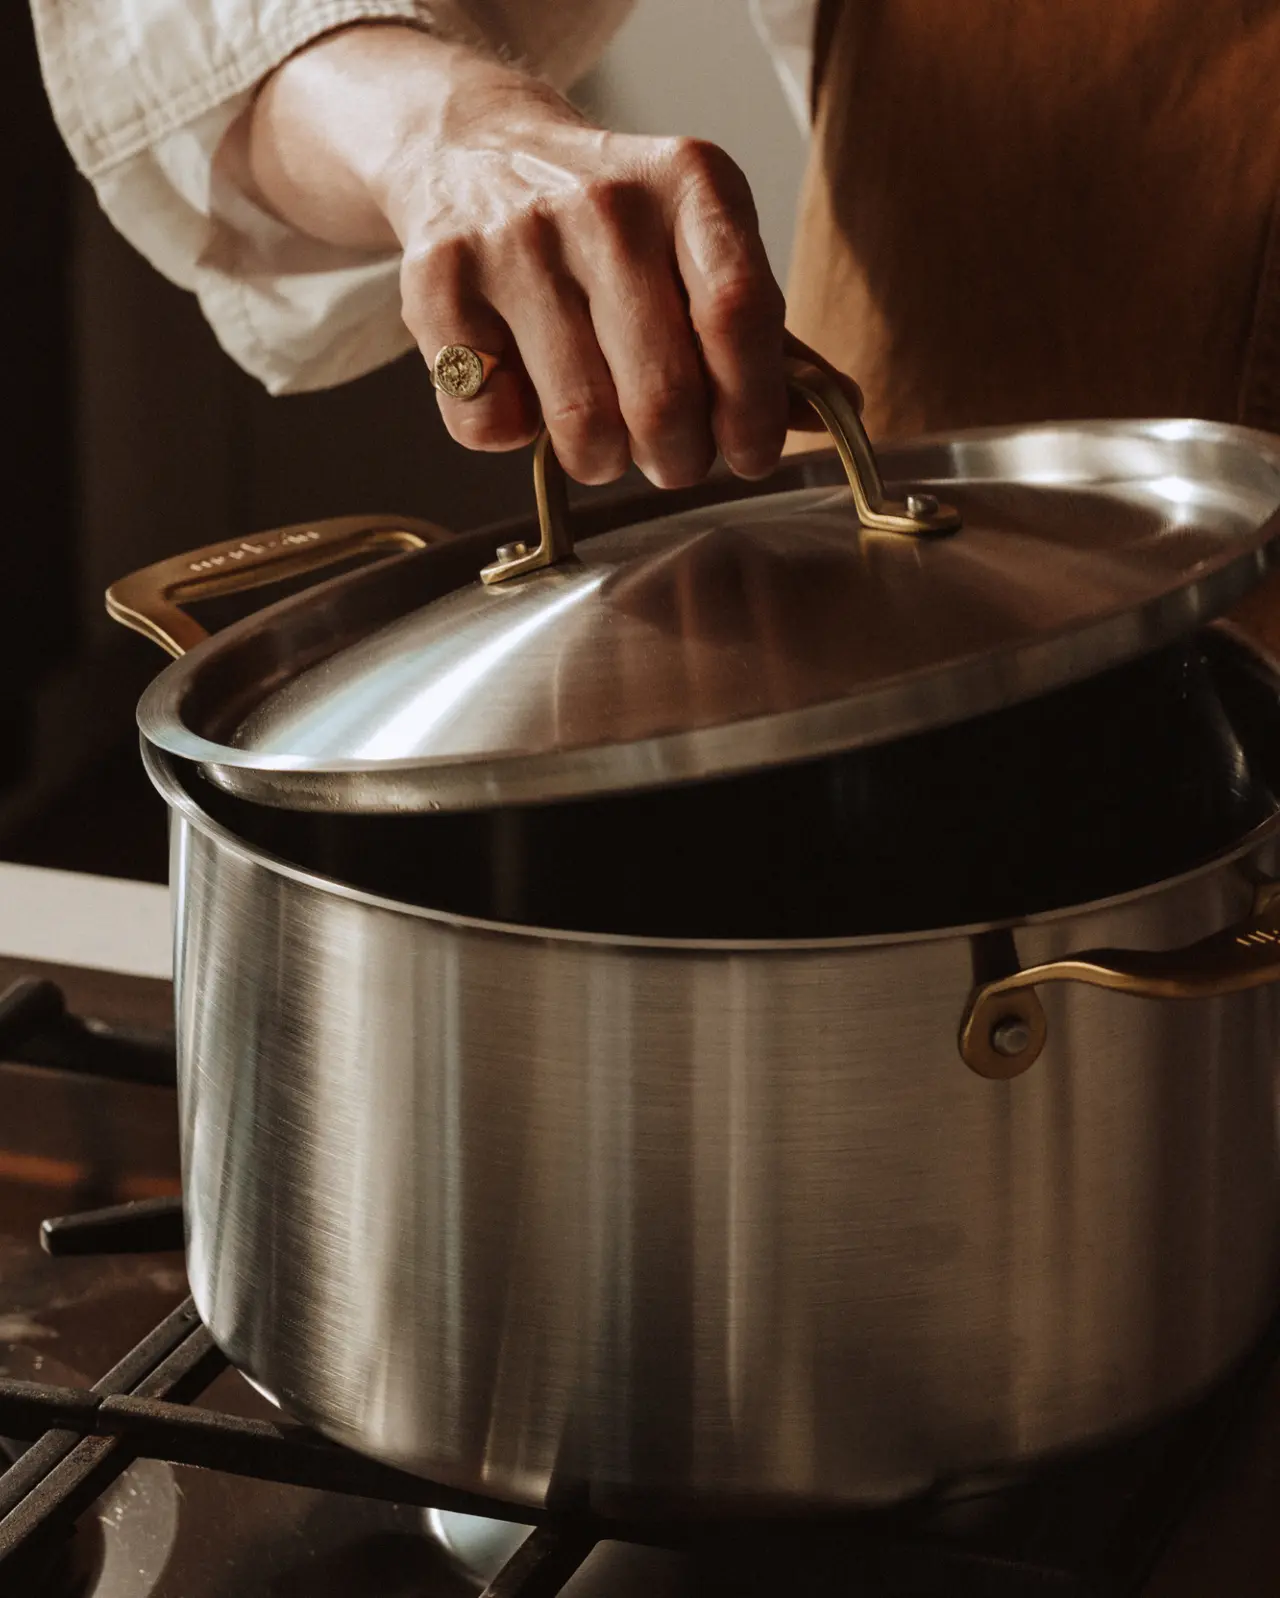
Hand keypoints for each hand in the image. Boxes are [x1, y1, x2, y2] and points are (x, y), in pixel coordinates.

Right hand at [232, 26, 859, 486]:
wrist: (475, 148)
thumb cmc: (609, 224)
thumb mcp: (699, 245)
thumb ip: (764, 334)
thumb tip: (836, 414)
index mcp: (690, 184)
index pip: (737, 315)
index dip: (752, 409)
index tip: (751, 454)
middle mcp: (603, 202)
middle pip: (662, 394)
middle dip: (678, 459)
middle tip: (674, 458)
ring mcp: (514, 241)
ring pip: (580, 426)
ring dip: (600, 459)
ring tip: (601, 430)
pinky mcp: (435, 284)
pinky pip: (489, 425)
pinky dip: (511, 436)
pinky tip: (522, 387)